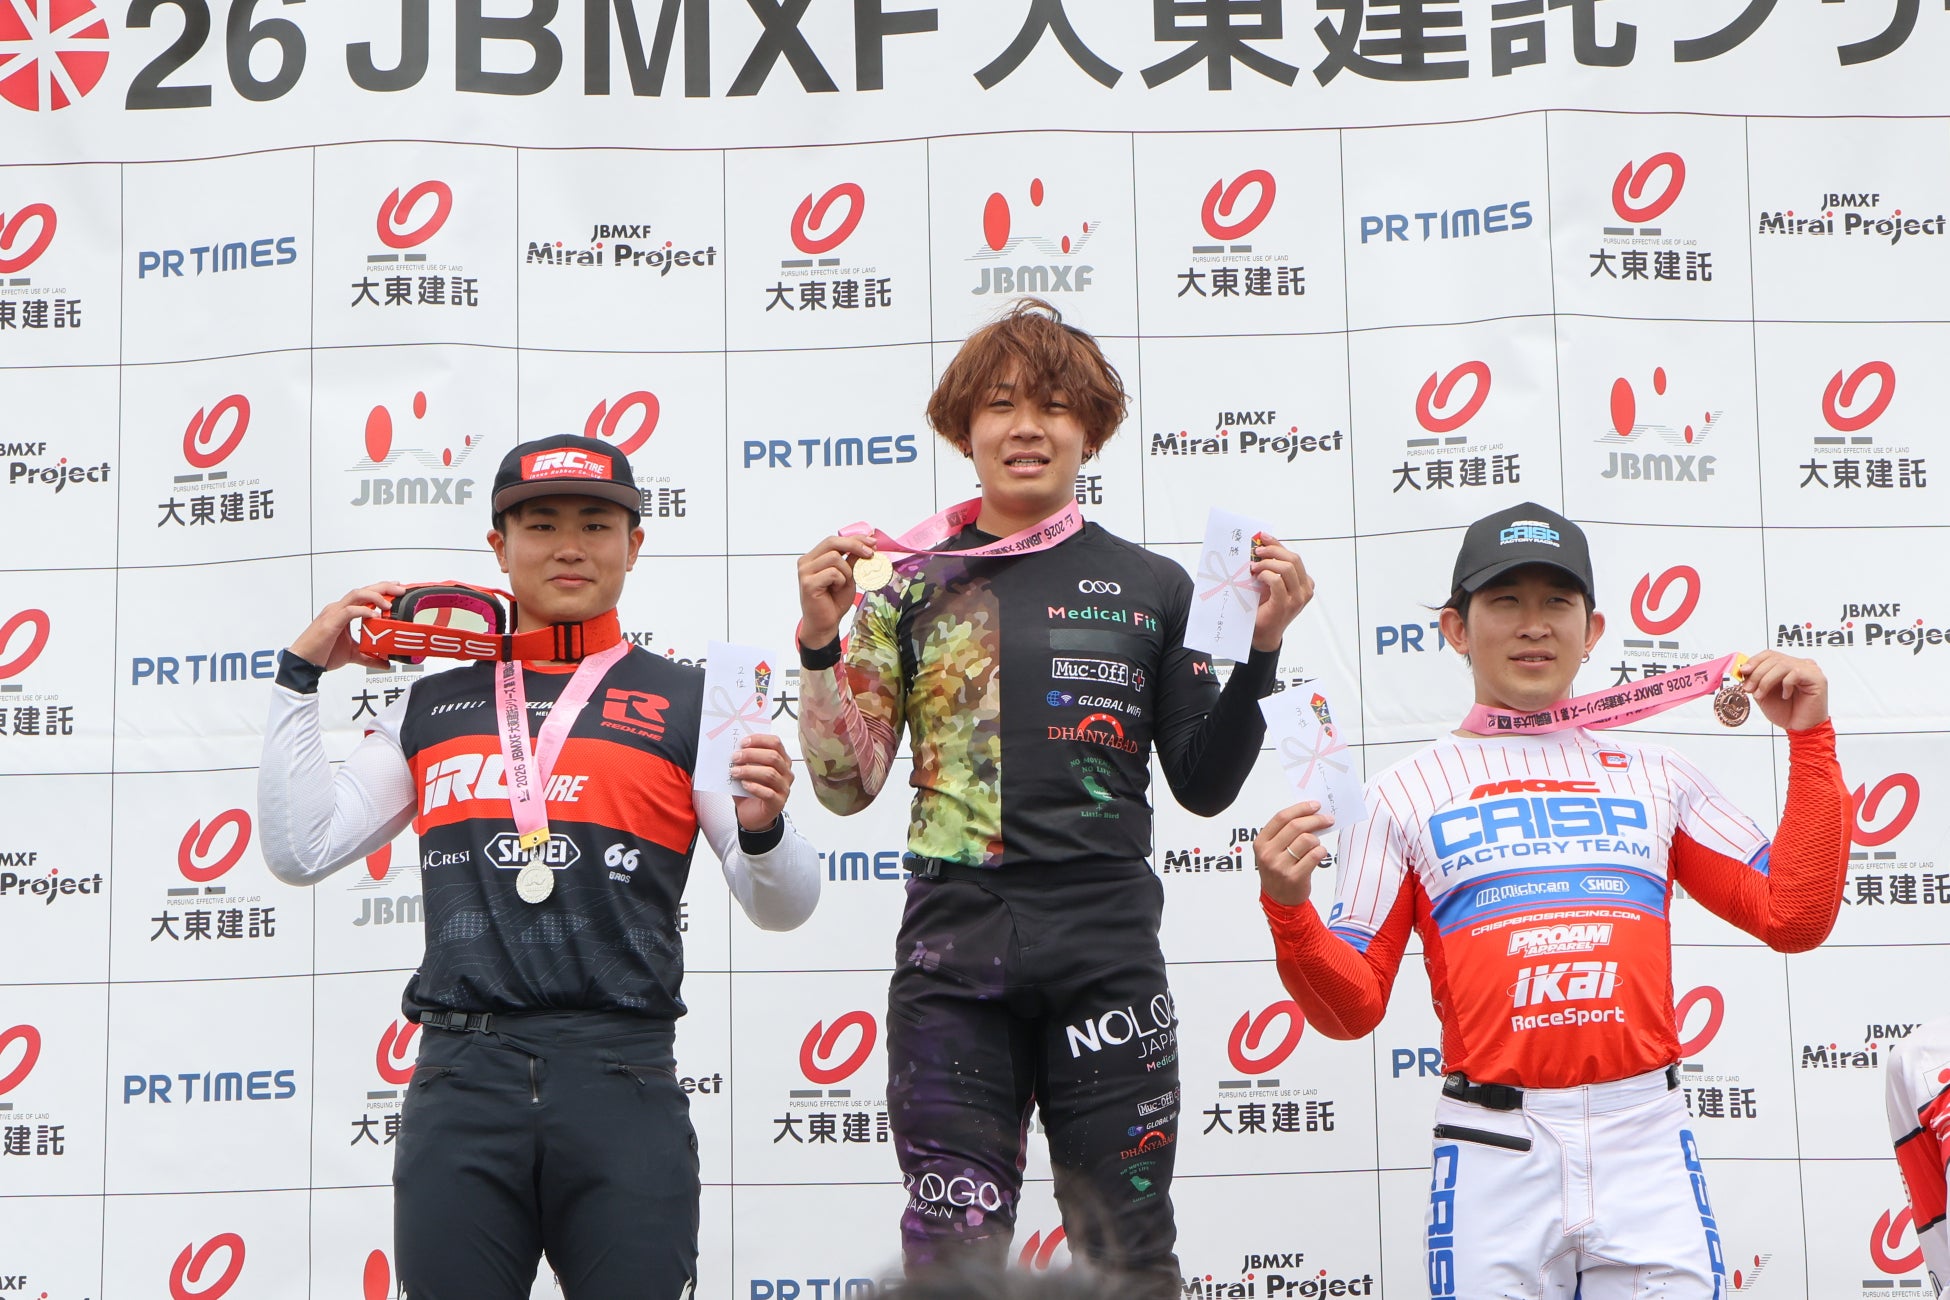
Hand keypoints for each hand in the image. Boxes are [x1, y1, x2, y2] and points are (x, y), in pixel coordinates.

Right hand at [289, 582, 406, 672]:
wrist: (303, 663)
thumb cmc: (322, 655)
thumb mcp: (353, 655)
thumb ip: (370, 657)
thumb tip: (385, 663)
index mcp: (343, 613)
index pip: (364, 595)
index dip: (381, 590)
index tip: (397, 590)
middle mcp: (338, 609)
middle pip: (363, 590)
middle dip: (383, 587)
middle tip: (400, 589)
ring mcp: (333, 614)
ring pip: (356, 595)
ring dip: (375, 596)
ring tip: (389, 602)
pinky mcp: (330, 623)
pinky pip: (349, 611)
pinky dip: (363, 611)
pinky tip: (374, 614)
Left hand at [730, 732, 792, 829]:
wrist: (752, 814)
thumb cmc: (750, 790)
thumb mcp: (746, 771)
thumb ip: (743, 760)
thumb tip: (733, 749)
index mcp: (781, 760)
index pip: (775, 743)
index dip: (759, 740)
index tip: (743, 742)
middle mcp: (786, 773)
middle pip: (773, 757)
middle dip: (751, 755)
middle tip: (735, 757)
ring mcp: (784, 788)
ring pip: (770, 774)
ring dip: (749, 771)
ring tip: (734, 772)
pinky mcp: (778, 803)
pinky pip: (768, 793)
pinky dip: (754, 787)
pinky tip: (744, 784)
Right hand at [797, 535, 875, 649]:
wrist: (825, 624)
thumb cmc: (833, 601)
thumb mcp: (848, 576)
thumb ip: (852, 560)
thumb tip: (866, 544)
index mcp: (813, 558)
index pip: (834, 540)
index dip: (854, 538)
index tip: (872, 542)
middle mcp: (806, 562)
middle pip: (832, 542)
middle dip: (855, 545)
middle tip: (870, 554)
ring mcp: (805, 572)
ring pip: (835, 558)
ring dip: (846, 571)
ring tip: (842, 584)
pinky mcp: (808, 583)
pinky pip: (833, 573)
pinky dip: (841, 581)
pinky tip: (835, 590)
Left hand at [1249, 536, 1313, 653]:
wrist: (1263, 634)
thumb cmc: (1266, 609)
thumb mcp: (1271, 584)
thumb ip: (1272, 568)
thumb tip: (1261, 547)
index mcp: (1305, 583)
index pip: (1294, 557)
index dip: (1278, 545)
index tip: (1264, 537)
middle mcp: (1305, 590)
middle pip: (1293, 559)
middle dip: (1273, 551)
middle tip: (1257, 551)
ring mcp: (1297, 598)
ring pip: (1287, 568)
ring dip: (1267, 563)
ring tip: (1254, 566)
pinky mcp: (1285, 604)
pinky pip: (1277, 581)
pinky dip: (1266, 574)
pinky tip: (1258, 576)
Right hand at [1254, 801, 1333, 906]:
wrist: (1279, 900)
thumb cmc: (1279, 870)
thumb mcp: (1273, 850)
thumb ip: (1286, 833)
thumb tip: (1311, 814)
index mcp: (1261, 842)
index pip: (1282, 817)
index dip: (1301, 808)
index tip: (1315, 806)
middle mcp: (1268, 853)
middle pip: (1295, 826)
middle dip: (1315, 819)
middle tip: (1327, 819)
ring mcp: (1280, 866)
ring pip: (1307, 840)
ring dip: (1317, 839)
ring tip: (1317, 844)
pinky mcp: (1294, 877)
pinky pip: (1315, 855)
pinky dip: (1321, 851)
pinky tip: (1319, 853)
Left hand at [1737, 650, 1828, 731]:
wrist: (1801, 729)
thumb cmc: (1786, 712)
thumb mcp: (1763, 694)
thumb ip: (1756, 681)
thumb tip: (1744, 670)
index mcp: (1788, 666)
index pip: (1769, 654)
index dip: (1754, 661)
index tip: (1743, 671)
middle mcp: (1800, 664)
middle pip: (1774, 659)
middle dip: (1757, 674)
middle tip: (1748, 688)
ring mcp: (1810, 670)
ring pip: (1782, 665)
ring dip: (1766, 680)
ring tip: (1761, 694)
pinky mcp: (1817, 678)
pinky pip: (1796, 673)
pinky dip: (1785, 685)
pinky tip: (1785, 696)